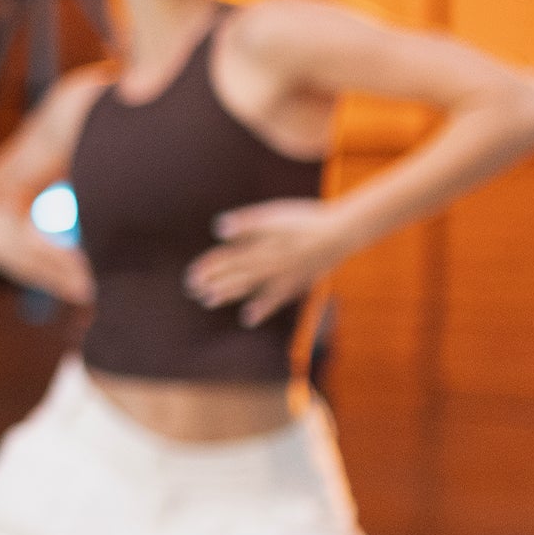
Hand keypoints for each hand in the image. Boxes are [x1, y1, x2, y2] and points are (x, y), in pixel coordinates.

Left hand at [183, 198, 349, 326]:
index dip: (209, 266)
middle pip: (235, 274)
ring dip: (228, 294)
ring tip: (209, 301)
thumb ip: (246, 223)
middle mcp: (267, 263)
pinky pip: (274, 299)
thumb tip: (218, 229)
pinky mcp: (295, 284)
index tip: (192, 274)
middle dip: (213, 282)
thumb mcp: (274, 216)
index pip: (228, 257)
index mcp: (260, 245)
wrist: (341, 233)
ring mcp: (281, 276)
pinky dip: (261, 308)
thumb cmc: (305, 220)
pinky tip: (248, 318)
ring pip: (250, 287)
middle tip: (193, 291)